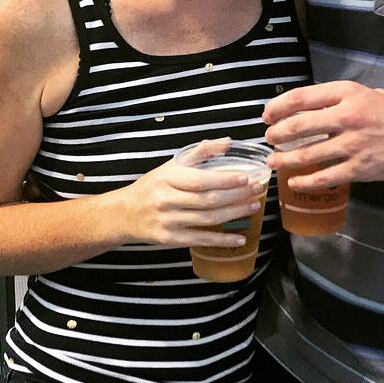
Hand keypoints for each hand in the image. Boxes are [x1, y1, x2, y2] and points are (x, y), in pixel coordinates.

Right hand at [106, 138, 267, 248]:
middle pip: (208, 201)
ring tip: (253, 207)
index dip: (225, 180)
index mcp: (169, 179)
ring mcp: (169, 222)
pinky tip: (239, 238)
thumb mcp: (172, 164)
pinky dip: (222, 240)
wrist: (125, 213)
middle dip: (236, 196)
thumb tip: (228, 142)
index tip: (246, 177)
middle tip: (258, 190)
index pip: (201, 180)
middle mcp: (167, 200)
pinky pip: (201, 240)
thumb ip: (201, 152)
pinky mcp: (170, 239)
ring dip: (234, 214)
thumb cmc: (153, 185)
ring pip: (208, 220)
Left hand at [263, 82, 383, 188]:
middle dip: (277, 134)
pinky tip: (294, 182)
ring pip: (307, 154)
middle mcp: (347, 117)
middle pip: (299, 125)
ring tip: (273, 161)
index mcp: (348, 93)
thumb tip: (310, 109)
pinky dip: (306, 180)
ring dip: (285, 159)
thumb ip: (340, 100)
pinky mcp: (360, 168)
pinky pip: (326, 176)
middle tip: (269, 139)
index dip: (278, 106)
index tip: (267, 115)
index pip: (302, 97)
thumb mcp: (368, 93)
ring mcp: (353, 145)